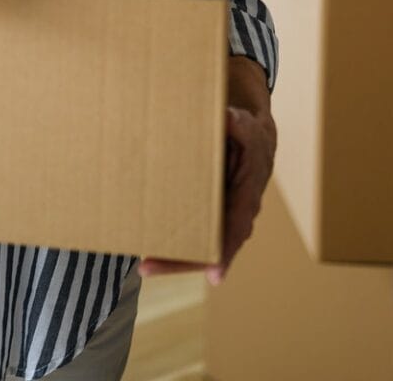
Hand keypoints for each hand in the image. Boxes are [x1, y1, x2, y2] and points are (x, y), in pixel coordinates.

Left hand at [140, 102, 275, 285]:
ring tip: (142, 265)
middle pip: (211, 250)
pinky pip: (190, 233)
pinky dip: (171, 242)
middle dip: (181, 262)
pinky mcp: (204, 213)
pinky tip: (146, 245)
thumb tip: (228, 119)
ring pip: (198, 246)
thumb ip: (239, 125)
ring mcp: (218, 218)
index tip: (214, 274)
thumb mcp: (248, 128)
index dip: (226, 253)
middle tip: (147, 268)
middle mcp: (233, 216)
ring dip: (172, 258)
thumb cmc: (248, 135)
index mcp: (246, 199)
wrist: (251, 139)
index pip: (236, 230)